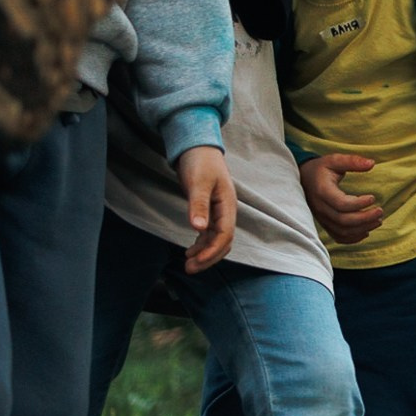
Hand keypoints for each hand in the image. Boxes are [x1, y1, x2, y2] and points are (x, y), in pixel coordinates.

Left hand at [176, 145, 236, 271]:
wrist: (197, 147)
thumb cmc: (200, 162)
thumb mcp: (198, 182)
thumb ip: (198, 205)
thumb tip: (198, 229)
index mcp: (228, 205)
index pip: (224, 235)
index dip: (212, 251)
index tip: (195, 261)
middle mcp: (226, 211)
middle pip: (223, 242)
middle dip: (209, 257)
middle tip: (190, 268)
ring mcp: (218, 212)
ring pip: (216, 240)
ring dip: (204, 253)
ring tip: (188, 264)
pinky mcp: (209, 210)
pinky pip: (210, 234)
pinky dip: (202, 244)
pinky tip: (190, 250)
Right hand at [301, 151, 383, 243]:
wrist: (303, 179)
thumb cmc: (321, 169)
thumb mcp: (335, 160)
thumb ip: (352, 161)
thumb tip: (372, 163)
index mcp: (322, 191)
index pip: (341, 204)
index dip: (359, 204)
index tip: (373, 197)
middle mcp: (320, 208)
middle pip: (343, 220)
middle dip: (365, 218)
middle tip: (380, 211)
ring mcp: (322, 218)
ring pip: (343, 231)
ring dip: (363, 228)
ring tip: (378, 220)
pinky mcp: (325, 224)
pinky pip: (339, 237)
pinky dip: (354, 238)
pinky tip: (366, 231)